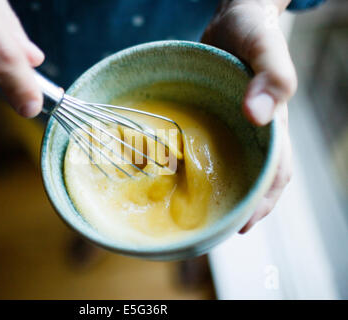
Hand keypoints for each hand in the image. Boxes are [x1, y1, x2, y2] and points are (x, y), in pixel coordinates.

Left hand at [202, 0, 296, 232]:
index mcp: (273, 124)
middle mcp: (255, 132)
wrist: (232, 19)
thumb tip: (259, 115)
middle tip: (214, 232)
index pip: (275, 172)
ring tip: (201, 217)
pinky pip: (215, 152)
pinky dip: (207, 171)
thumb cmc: (251, 30)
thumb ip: (272, 76)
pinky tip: (188, 181)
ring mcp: (236, 128)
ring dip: (223, 195)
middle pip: (255, 180)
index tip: (241, 226)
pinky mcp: (216, 122)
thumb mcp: (264, 46)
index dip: (262, 202)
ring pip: (235, 170)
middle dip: (240, 208)